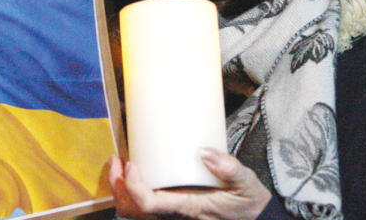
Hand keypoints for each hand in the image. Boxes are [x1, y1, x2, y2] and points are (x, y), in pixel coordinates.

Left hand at [109, 148, 271, 219]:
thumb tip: (204, 151)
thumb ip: (229, 168)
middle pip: (132, 212)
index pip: (149, 205)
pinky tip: (133, 175)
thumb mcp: (246, 183)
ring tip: (118, 165)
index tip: (131, 164)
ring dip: (121, 190)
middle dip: (118, 187)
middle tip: (116, 160)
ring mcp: (172, 216)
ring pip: (134, 213)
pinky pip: (144, 209)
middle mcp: (175, 216)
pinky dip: (131, 193)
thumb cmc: (248, 203)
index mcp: (188, 208)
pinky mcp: (173, 211)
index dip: (134, 187)